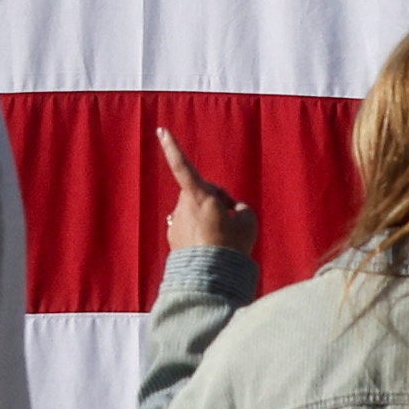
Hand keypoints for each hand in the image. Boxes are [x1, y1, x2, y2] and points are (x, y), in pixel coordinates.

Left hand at [150, 124, 251, 265]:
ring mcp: (176, 223)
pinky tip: (212, 248)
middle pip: (202, 193)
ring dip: (208, 218)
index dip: (173, 147)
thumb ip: (239, 208)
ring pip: (196, 212)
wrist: (211, 278)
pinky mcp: (174, 239)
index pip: (183, 166)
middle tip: (231, 220)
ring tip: (222, 239)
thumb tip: (229, 211)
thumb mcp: (248, 220)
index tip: (160, 131)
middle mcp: (182, 206)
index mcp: (199, 196)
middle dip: (214, 200)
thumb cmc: (231, 245)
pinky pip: (190, 229)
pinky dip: (200, 234)